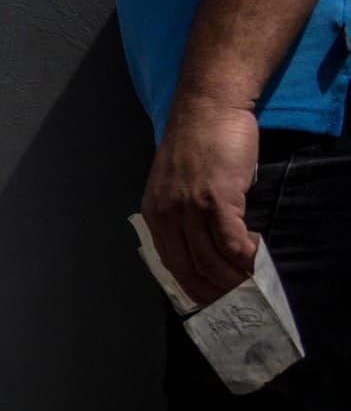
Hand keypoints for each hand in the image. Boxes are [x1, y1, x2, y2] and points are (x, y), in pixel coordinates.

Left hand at [143, 95, 262, 306]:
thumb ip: (183, 213)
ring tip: (248, 286)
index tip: (207, 299)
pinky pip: (231, 241)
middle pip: (189, 267)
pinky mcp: (216, 199)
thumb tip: (205, 245)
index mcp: (154, 212)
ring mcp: (191, 208)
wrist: (207, 109)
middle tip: (234, 301)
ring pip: (211, 259)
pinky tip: (254, 261)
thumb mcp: (176, 183)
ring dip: (232, 278)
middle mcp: (167, 214)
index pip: (170, 262)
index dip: (190, 285)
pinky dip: (245, 257)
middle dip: (213, 289)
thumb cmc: (197, 143)